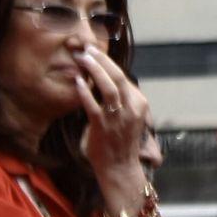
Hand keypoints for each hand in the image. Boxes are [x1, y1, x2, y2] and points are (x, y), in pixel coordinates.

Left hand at [72, 44, 146, 184]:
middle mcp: (131, 108)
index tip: (97, 53)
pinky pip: (93, 104)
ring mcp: (117, 117)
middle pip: (118, 76)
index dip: (109, 63)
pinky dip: (84, 91)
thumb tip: (103, 82)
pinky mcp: (103, 126)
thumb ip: (121, 100)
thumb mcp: (129, 117)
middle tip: (88, 49)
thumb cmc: (121, 142)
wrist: (120, 168)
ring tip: (83, 58)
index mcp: (139, 104)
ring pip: (109, 86)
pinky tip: (77, 81)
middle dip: (102, 60)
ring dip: (95, 70)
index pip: (124, 77)